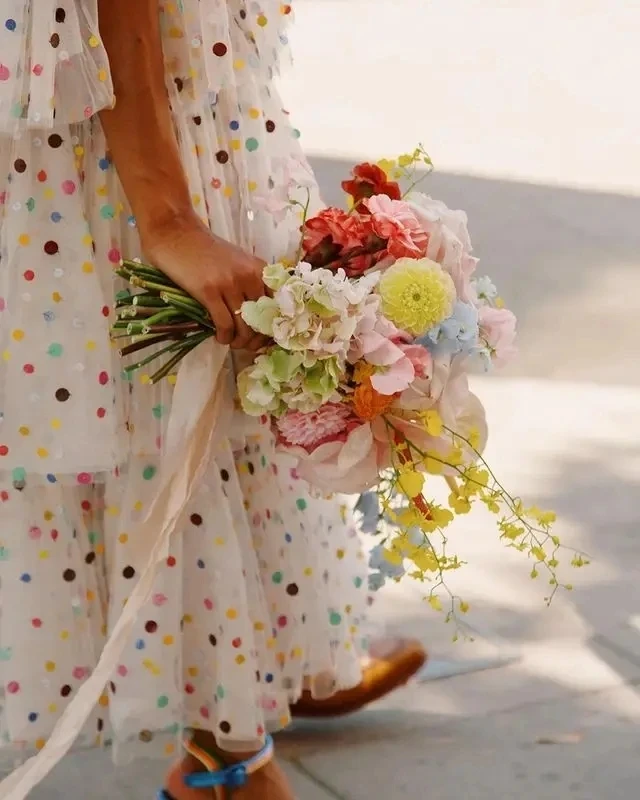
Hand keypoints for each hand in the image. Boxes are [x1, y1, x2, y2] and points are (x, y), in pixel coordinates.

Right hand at [140, 210, 268, 349]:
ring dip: (239, 341)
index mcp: (259, 269)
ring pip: (244, 325)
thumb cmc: (204, 250)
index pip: (277, 306)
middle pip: (262, 320)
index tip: (263, 338)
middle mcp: (249, 276)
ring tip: (230, 342)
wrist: (175, 232)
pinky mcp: (209, 290)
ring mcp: (229, 283)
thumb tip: (257, 317)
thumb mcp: (236, 262)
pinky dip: (223, 336)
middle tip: (245, 346)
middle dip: (255, 339)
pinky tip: (219, 337)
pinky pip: (224, 323)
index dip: (272, 327)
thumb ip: (248, 282)